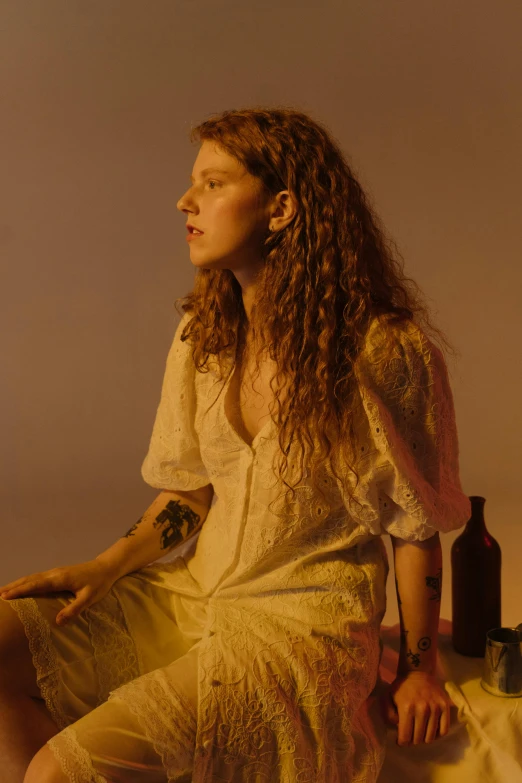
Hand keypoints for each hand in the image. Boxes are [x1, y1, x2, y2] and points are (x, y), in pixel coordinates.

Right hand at [0, 560, 119, 625]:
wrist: (106, 568)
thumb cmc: (99, 583)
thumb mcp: (89, 598)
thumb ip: (74, 609)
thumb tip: (58, 622)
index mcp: (60, 578)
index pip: (36, 584)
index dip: (20, 590)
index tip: (6, 595)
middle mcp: (55, 573)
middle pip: (30, 579)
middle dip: (14, 586)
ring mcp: (56, 572)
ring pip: (32, 577)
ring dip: (18, 583)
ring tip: (4, 592)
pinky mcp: (57, 573)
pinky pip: (38, 577)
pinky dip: (26, 582)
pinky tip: (21, 587)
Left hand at [379, 671, 451, 745]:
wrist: (417, 672)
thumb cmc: (401, 687)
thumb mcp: (388, 698)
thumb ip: (388, 715)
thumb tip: (398, 728)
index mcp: (406, 707)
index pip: (405, 736)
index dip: (402, 743)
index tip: (401, 742)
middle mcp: (422, 709)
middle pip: (418, 738)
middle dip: (413, 741)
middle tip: (411, 737)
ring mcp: (435, 708)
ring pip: (431, 737)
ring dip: (424, 739)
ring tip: (420, 734)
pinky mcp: (445, 707)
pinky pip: (444, 730)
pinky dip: (437, 735)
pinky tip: (431, 731)